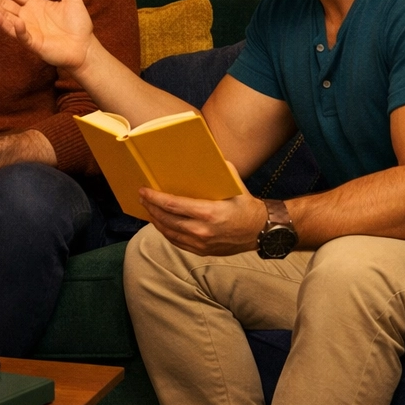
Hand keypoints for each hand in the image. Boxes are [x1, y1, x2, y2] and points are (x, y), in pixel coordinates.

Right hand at [0, 0, 93, 72]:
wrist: (85, 47)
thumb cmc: (79, 25)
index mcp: (34, 5)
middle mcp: (27, 17)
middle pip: (5, 5)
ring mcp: (28, 31)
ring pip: (7, 19)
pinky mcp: (34, 44)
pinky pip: (23, 36)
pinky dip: (17, 29)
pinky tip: (13, 20)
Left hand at [140, 164, 267, 255]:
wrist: (262, 231)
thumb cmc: (247, 206)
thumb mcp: (235, 185)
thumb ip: (220, 169)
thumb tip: (207, 153)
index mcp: (209, 213)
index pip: (173, 205)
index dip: (155, 198)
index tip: (144, 191)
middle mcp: (202, 230)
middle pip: (167, 219)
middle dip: (151, 207)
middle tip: (142, 197)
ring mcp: (201, 243)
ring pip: (169, 232)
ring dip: (155, 220)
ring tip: (148, 209)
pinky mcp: (202, 250)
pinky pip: (177, 242)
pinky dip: (166, 232)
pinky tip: (161, 223)